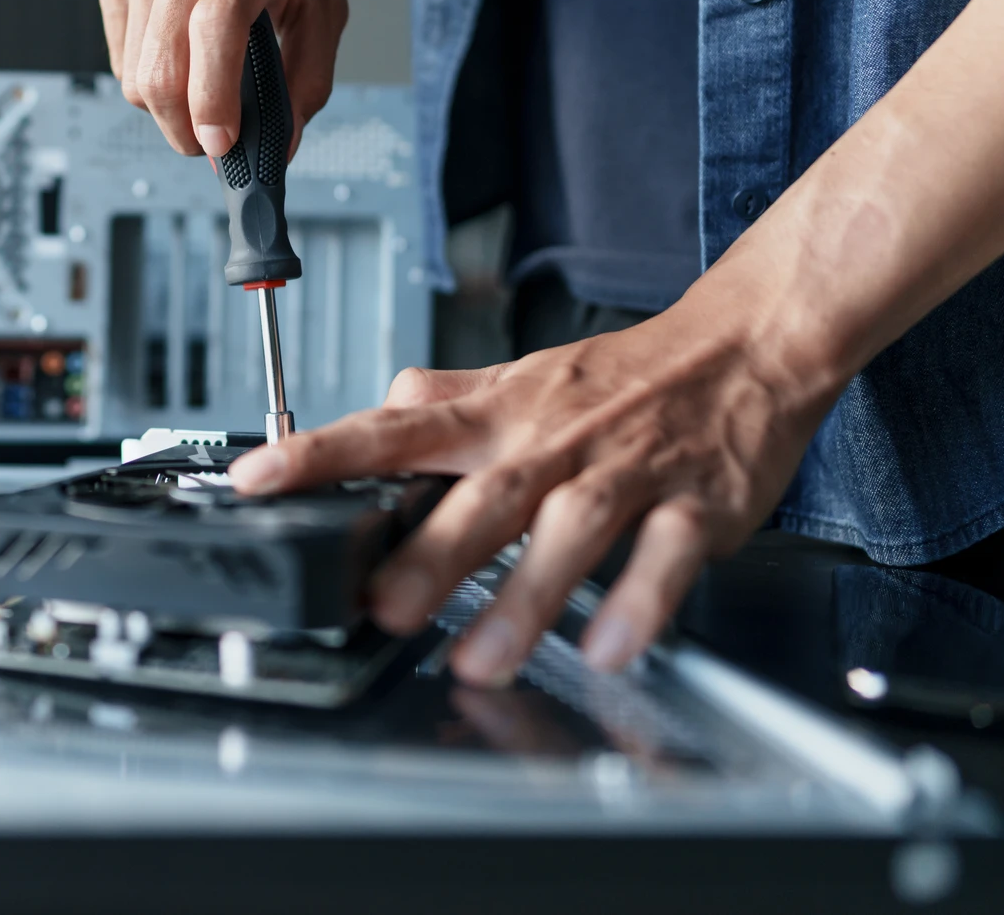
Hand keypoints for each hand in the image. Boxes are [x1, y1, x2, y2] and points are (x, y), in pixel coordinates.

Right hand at [96, 0, 353, 157]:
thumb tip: (283, 143)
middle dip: (185, 129)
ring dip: (167, 107)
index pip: (215, 29)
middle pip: (162, 70)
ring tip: (199, 92)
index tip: (221, 142)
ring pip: (135, 73)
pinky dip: (148, 75)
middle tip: (214, 140)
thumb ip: (309, 75)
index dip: (213, 98)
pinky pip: (121, 54)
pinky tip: (177, 56)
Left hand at [225, 294, 841, 683]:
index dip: (320, 454)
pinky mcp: (696, 503)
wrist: (746, 343)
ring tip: (480, 659)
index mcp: (498, 413)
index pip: (390, 429)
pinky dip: (639, 601)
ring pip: (568, 531)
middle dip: (429, 554)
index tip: (256, 482)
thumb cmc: (623, 374)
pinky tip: (610, 648)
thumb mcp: (519, 375)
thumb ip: (444, 398)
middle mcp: (550, 440)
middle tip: (380, 607)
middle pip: (480, 497)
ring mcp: (623, 471)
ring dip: (523, 597)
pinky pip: (665, 555)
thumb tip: (371, 407)